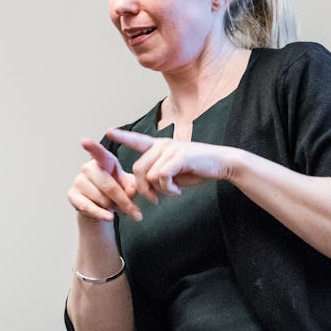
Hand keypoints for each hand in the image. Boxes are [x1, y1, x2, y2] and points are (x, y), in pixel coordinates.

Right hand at [68, 138, 143, 222]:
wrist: (102, 205)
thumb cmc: (117, 189)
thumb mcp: (129, 185)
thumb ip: (132, 186)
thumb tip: (130, 191)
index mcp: (103, 160)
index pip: (98, 153)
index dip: (91, 147)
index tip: (84, 141)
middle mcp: (88, 168)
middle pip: (108, 186)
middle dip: (124, 201)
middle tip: (136, 213)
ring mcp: (79, 181)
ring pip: (101, 199)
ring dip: (114, 208)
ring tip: (119, 209)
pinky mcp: (72, 195)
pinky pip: (88, 206)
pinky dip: (100, 214)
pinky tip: (109, 217)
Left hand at [106, 128, 235, 198]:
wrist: (222, 163)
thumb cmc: (197, 169)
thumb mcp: (173, 173)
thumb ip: (157, 176)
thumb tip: (143, 189)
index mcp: (159, 146)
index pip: (137, 140)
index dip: (123, 136)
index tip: (109, 131)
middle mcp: (162, 144)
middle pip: (138, 169)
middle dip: (143, 189)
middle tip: (155, 200)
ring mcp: (171, 149)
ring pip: (150, 175)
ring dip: (159, 190)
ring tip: (172, 192)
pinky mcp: (180, 156)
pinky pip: (162, 177)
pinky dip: (169, 190)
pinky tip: (178, 191)